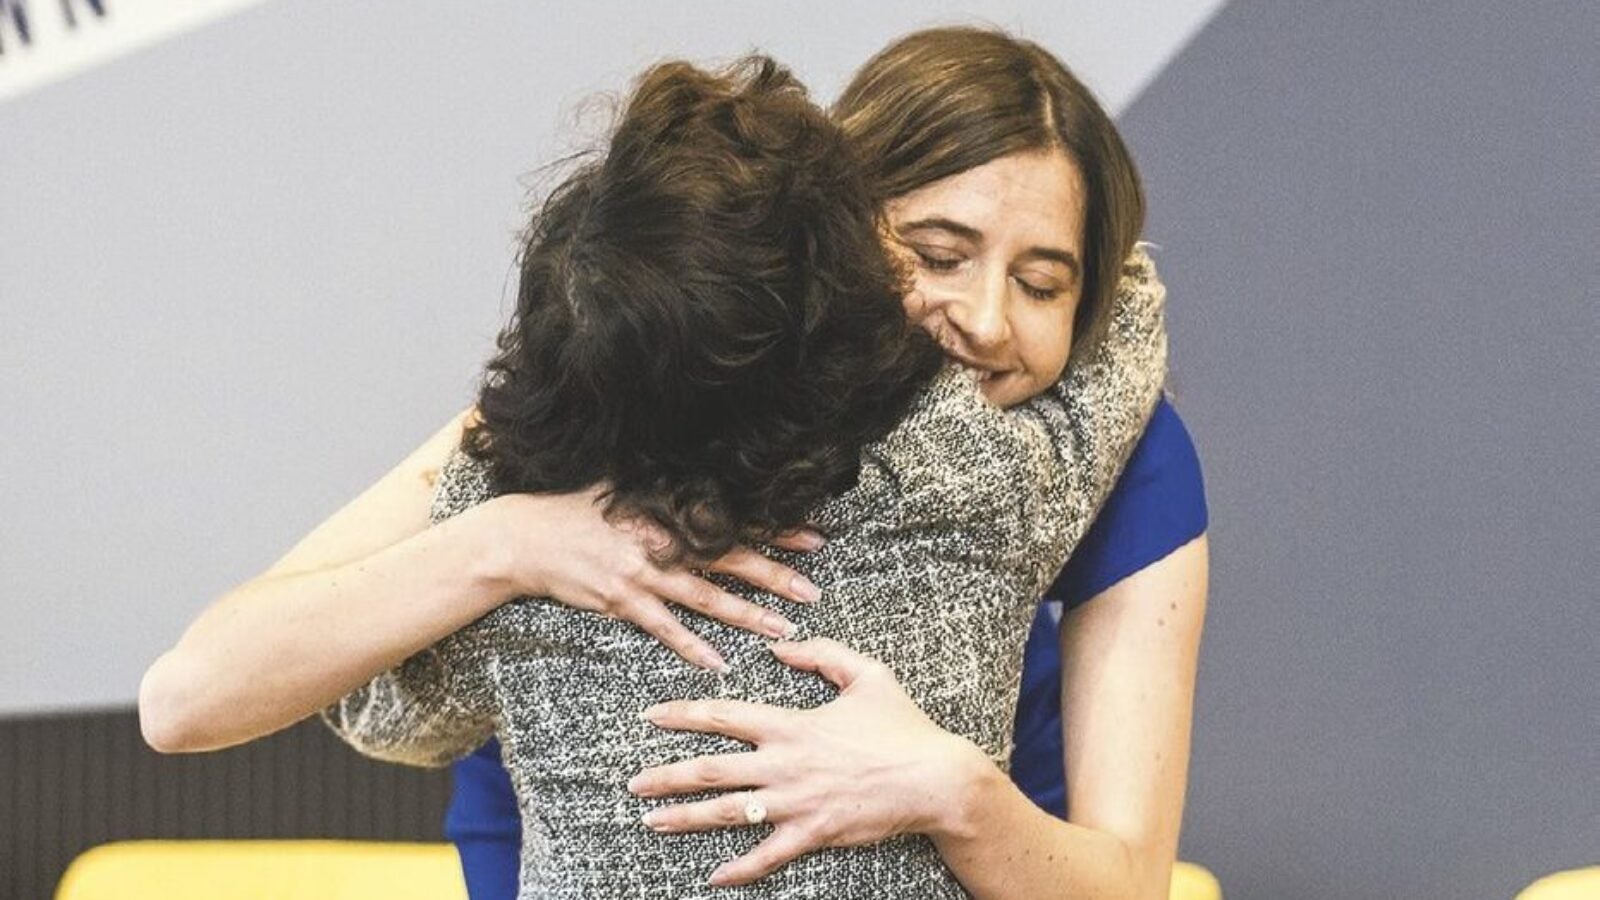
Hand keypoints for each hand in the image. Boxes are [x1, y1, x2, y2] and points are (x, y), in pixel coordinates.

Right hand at [479, 487, 823, 671]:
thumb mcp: (624, 484)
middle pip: (728, 559)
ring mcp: (640, 573)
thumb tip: (710, 479)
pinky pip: (663, 627)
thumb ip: (666, 488)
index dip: (774, 529)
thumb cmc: (574, 507)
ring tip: (781, 629)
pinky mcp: (620, 600)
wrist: (522, 538)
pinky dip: (691, 645)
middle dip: (773, 576)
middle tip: (811, 592)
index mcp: (666, 508)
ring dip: (745, 615)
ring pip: (704, 597)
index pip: (732, 518)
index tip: (813, 538)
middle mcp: (659, 539)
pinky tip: (718, 661)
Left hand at [626, 637, 986, 886]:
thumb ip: (821, 654)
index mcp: (792, 724)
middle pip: (711, 770)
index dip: (682, 715)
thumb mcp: (867, 674)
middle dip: (666, 776)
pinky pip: (766, 856)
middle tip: (633, 783)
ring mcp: (796, 803)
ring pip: (727, 814)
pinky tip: (713, 877)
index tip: (650, 716)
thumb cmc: (903, 726)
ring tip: (651, 822)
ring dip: (684, 818)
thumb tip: (780, 647)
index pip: (723, 716)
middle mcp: (784, 765)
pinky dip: (738, 869)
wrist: (936, 779)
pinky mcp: (813, 834)